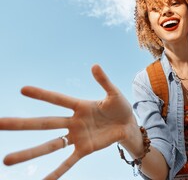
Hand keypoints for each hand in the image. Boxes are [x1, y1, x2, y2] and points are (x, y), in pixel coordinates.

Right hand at [0, 65, 135, 179]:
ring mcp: (77, 137)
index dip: (42, 95)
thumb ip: (104, 81)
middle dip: (22, 124)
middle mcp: (73, 122)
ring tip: (7, 160)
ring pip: (50, 145)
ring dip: (30, 152)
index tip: (23, 89)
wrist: (128, 125)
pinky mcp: (85, 149)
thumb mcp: (114, 93)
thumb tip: (94, 65)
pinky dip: (56, 172)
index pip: (58, 99)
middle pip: (45, 123)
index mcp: (80, 106)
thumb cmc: (119, 107)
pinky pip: (68, 162)